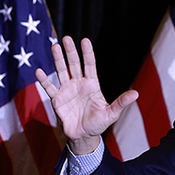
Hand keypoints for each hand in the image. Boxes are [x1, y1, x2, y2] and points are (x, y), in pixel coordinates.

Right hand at [35, 36, 137, 153]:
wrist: (83, 136)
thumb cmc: (98, 124)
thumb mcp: (111, 114)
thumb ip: (121, 103)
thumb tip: (136, 94)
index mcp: (92, 84)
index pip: (89, 65)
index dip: (87, 53)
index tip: (85, 40)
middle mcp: (78, 84)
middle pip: (74, 64)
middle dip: (70, 51)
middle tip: (66, 38)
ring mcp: (67, 90)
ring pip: (61, 71)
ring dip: (58, 59)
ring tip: (54, 46)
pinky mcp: (57, 99)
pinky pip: (50, 88)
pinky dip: (44, 80)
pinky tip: (38, 71)